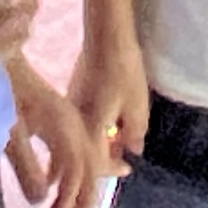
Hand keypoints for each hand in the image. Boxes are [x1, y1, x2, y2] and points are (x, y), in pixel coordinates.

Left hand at [1, 51, 109, 207]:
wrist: (1, 57)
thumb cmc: (2, 91)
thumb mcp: (9, 131)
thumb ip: (26, 166)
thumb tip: (41, 200)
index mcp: (64, 125)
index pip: (78, 170)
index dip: (70, 199)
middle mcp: (73, 122)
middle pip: (91, 165)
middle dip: (85, 197)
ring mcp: (69, 118)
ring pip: (88, 157)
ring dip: (84, 185)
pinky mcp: (60, 117)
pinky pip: (77, 149)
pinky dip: (77, 170)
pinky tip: (65, 182)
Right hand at [71, 28, 153, 170]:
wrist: (105, 37)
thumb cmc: (123, 72)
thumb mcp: (137, 106)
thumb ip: (135, 133)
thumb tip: (133, 151)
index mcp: (89, 130)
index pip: (94, 164)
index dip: (110, 171)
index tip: (125, 169)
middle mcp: (74, 123)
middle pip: (81, 153)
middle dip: (94, 163)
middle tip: (113, 162)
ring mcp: (70, 106)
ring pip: (78, 137)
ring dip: (91, 146)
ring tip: (107, 147)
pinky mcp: (71, 92)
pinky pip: (77, 122)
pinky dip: (88, 130)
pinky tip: (101, 125)